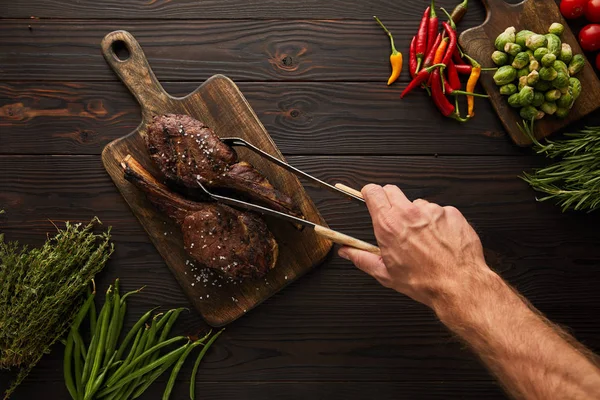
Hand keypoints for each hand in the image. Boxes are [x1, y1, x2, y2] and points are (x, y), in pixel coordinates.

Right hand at [338, 184, 491, 309]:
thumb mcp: (385, 274)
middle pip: (392, 190)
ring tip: (423, 239)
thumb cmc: (424, 282)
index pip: (373, 192)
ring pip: (417, 204)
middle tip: (394, 220)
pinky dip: (437, 222)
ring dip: (416, 216)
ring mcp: (432, 211)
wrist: (458, 285)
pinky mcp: (451, 213)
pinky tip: (440, 240)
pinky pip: (439, 211)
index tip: (370, 198)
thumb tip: (346, 251)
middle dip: (389, 201)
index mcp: (389, 225)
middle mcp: (409, 213)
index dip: (370, 193)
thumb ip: (361, 258)